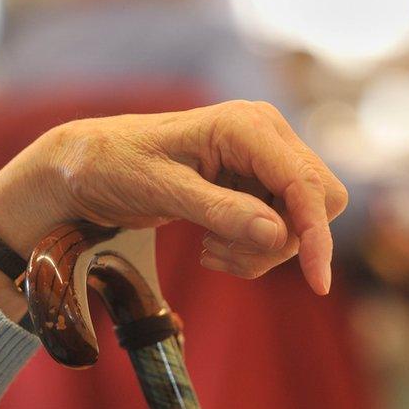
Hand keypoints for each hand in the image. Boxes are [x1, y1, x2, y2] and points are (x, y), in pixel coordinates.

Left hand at [0, 100, 346, 297]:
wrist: (91, 164)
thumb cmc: (116, 165)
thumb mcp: (160, 190)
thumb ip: (218, 210)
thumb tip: (278, 234)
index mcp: (245, 125)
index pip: (306, 184)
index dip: (316, 235)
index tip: (316, 284)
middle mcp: (265, 133)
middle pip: (316, 202)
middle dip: (280, 241)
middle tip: (221, 253)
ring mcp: (263, 156)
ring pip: (299, 219)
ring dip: (260, 248)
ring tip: (209, 249)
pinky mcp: (256, 178)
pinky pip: (281, 225)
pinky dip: (251, 246)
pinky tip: (211, 243)